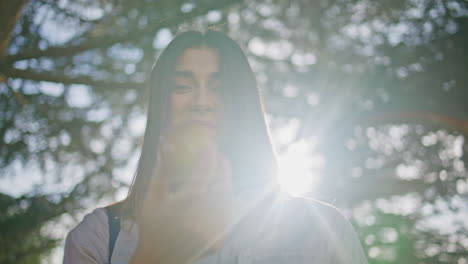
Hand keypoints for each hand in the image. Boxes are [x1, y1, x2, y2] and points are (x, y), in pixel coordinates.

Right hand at [131, 126, 235, 263]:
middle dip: (221, 166)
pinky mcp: (220, 240)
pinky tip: (221, 191)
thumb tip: (166, 143)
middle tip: (217, 155)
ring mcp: (211, 234)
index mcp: (179, 210)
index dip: (208, 158)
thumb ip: (161, 172)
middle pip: (220, 185)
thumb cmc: (152, 226)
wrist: (160, 259)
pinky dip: (228, 199)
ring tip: (218, 172)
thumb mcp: (151, 199)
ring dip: (225, 181)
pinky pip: (231, 213)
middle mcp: (198, 223)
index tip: (209, 145)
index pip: (202, 177)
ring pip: (228, 197)